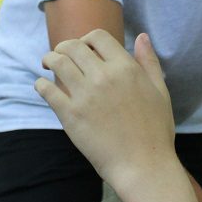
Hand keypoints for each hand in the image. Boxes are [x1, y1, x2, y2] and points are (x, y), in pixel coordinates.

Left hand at [35, 30, 175, 188]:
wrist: (143, 164)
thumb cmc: (156, 130)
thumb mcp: (160, 91)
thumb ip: (149, 61)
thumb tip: (142, 36)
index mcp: (126, 68)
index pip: (98, 36)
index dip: (88, 39)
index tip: (84, 48)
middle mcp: (104, 77)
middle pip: (73, 46)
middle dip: (64, 47)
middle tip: (61, 55)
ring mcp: (85, 96)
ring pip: (57, 63)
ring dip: (49, 59)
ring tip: (48, 65)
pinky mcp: (70, 115)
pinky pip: (47, 90)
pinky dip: (41, 84)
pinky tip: (43, 86)